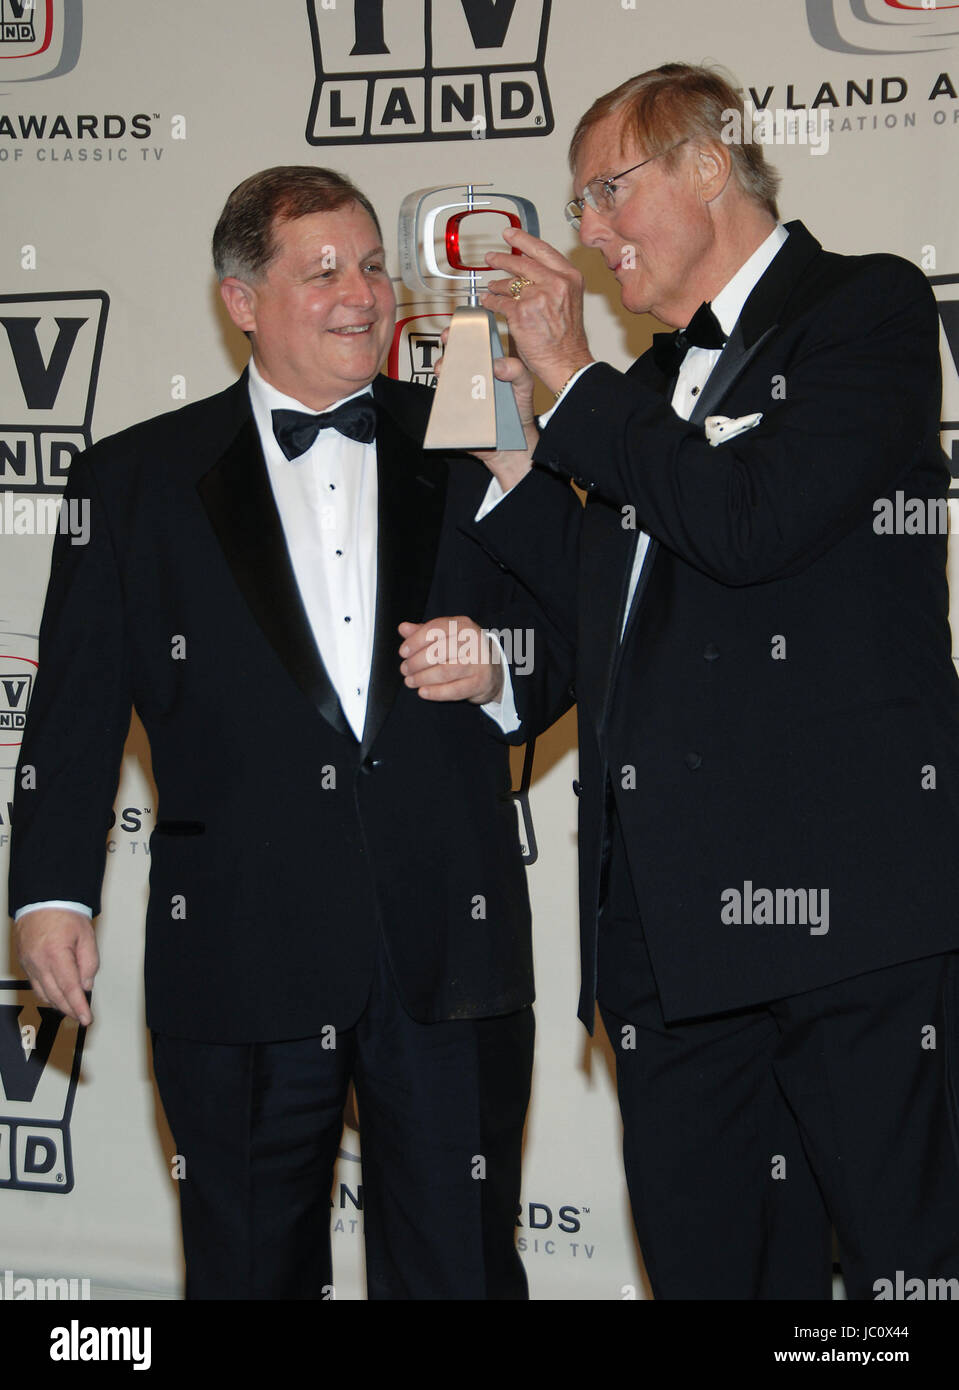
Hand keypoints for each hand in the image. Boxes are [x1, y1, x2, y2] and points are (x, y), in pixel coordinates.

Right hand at [15, 907, 97, 1024]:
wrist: (43, 901)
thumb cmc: (64, 914)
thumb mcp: (86, 935)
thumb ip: (89, 962)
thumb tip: (86, 984)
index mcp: (55, 954)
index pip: (69, 988)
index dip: (79, 1006)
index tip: (86, 1018)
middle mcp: (38, 962)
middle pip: (55, 995)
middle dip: (70, 1009)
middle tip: (82, 1016)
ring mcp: (29, 963)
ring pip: (43, 993)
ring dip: (58, 1004)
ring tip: (72, 1008)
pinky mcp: (24, 962)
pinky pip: (35, 985)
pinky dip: (47, 994)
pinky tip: (57, 996)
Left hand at [398, 617, 503, 704]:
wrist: (492, 671)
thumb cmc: (464, 651)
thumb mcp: (446, 636)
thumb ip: (424, 632)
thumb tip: (403, 628)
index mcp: (463, 625)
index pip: (436, 629)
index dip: (415, 641)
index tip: (403, 652)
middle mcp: (474, 641)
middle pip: (438, 651)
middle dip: (416, 662)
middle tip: (405, 669)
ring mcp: (479, 663)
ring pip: (444, 671)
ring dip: (423, 678)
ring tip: (410, 681)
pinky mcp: (480, 682)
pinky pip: (454, 690)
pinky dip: (435, 692)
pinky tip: (423, 692)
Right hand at [435, 330, 537, 491]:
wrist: (513, 446)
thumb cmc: (519, 413)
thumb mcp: (524, 387)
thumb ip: (517, 371)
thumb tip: (497, 364)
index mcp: (488, 367)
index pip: (471, 344)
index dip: (461, 333)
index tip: (457, 328)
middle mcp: (471, 379)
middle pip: (453, 358)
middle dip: (447, 348)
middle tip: (448, 343)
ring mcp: (461, 396)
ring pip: (445, 379)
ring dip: (442, 371)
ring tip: (446, 370)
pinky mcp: (454, 415)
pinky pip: (444, 405)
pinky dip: (442, 399)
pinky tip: (447, 394)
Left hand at [482, 226, 593, 393]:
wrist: (567, 361)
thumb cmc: (567, 338)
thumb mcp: (569, 299)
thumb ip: (553, 282)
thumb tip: (532, 269)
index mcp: (569, 277)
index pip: (543, 250)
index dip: (523, 240)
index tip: (511, 234)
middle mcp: (555, 283)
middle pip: (522, 263)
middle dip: (502, 259)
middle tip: (491, 257)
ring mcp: (537, 297)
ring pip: (509, 284)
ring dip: (497, 285)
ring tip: (491, 286)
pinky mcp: (521, 313)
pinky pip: (499, 303)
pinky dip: (491, 302)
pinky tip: (488, 301)